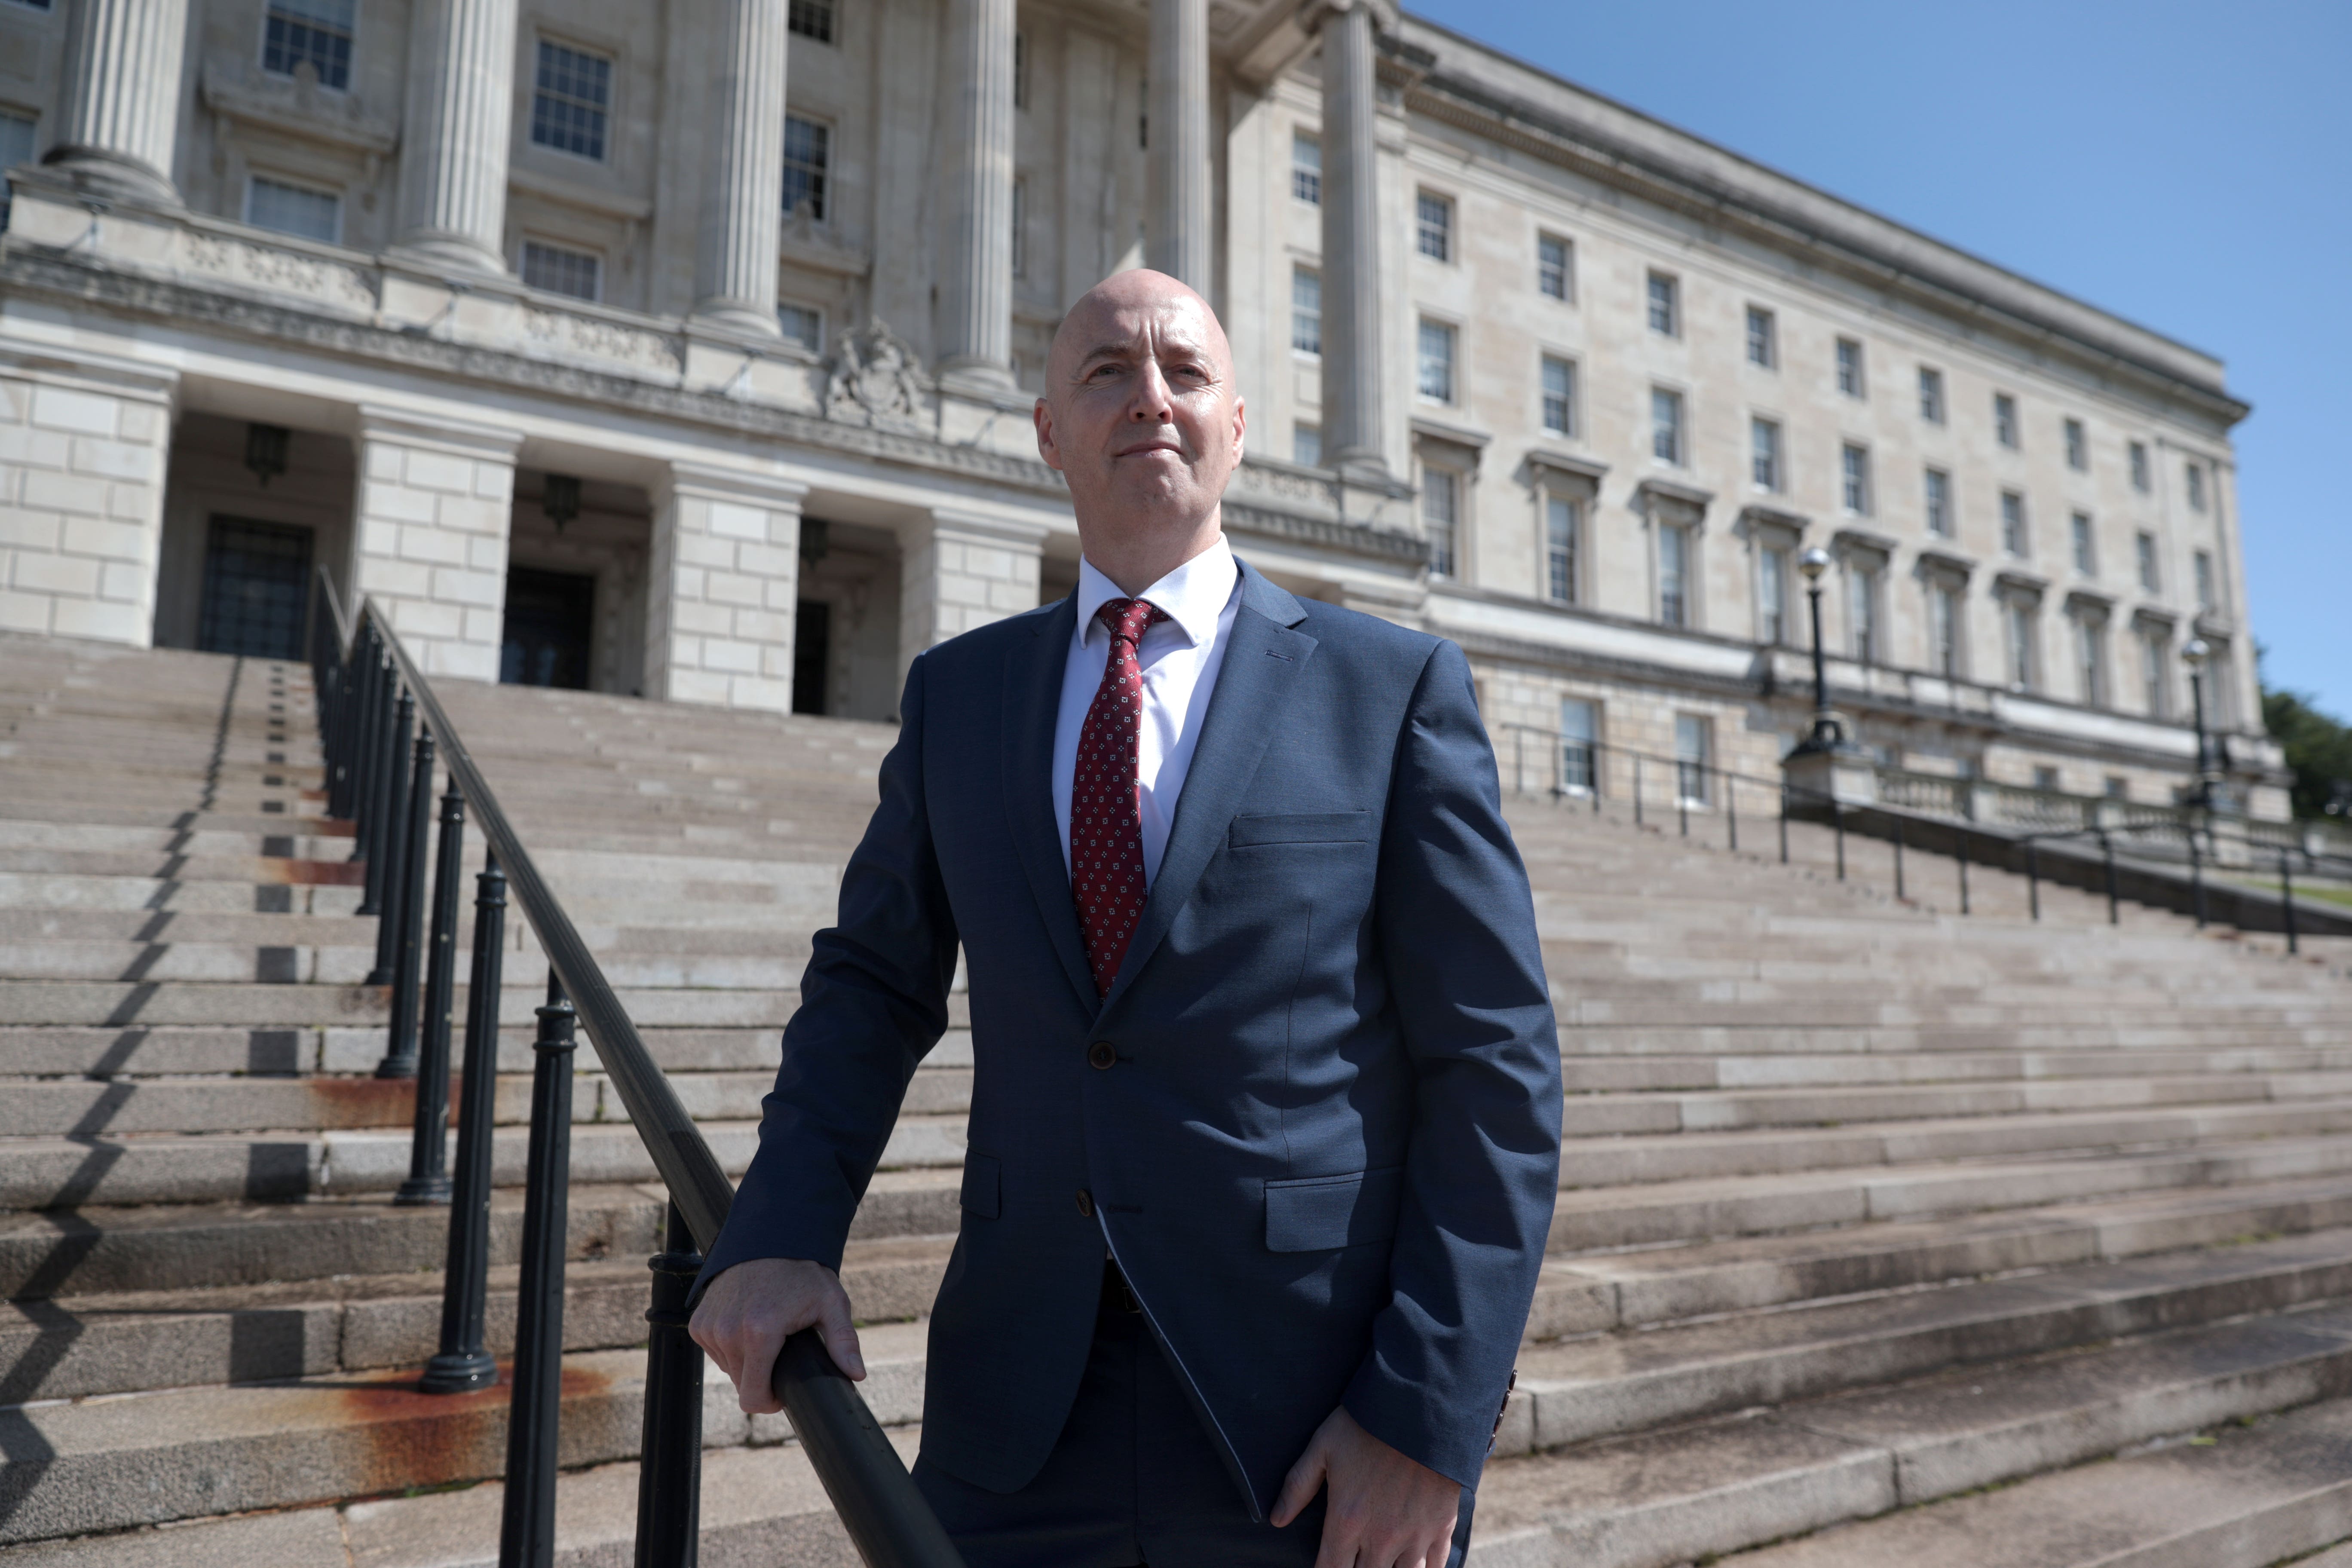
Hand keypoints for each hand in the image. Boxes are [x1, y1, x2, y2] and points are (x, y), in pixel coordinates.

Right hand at [687, 1256, 864, 1414]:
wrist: (769, 1237)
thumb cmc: (803, 1272)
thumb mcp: (831, 1303)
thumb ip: (843, 1341)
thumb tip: (857, 1374)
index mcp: (759, 1333)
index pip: (753, 1397)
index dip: (770, 1402)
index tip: (783, 1392)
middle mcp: (728, 1332)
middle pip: (742, 1385)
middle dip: (762, 1377)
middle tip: (781, 1353)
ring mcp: (710, 1326)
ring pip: (729, 1369)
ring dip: (746, 1361)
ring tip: (767, 1334)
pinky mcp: (699, 1321)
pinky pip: (715, 1351)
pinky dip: (731, 1346)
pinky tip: (747, 1325)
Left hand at [1271, 1404, 1459, 1567]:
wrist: (1421, 1406)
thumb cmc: (1367, 1424)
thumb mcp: (1323, 1447)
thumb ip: (1298, 1485)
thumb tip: (1276, 1519)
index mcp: (1347, 1521)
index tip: (1325, 1565)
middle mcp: (1381, 1538)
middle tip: (1353, 1559)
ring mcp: (1415, 1535)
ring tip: (1381, 1562)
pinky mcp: (1442, 1527)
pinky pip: (1435, 1566)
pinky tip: (1415, 1564)